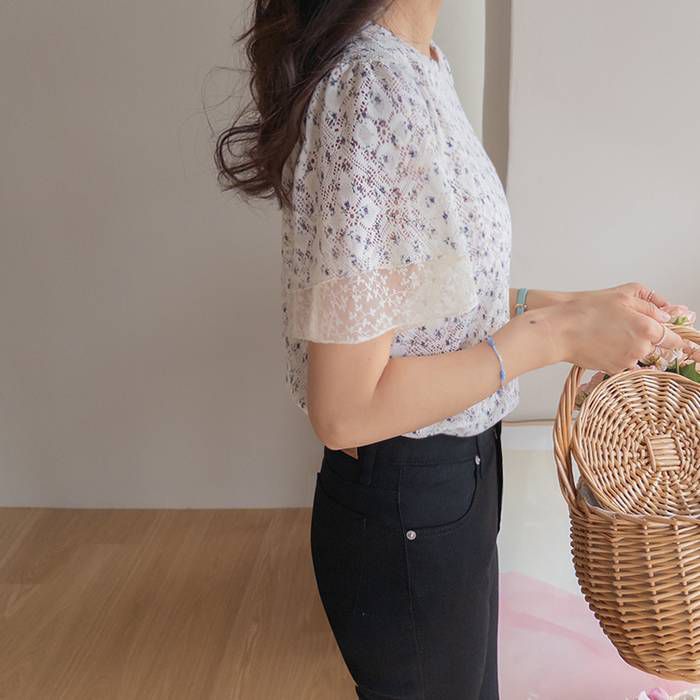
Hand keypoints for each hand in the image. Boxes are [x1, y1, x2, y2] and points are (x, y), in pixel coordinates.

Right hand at [550, 282, 692, 374]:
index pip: (674, 338)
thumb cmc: (586, 310)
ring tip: (609, 333)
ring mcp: (627, 361)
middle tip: (626, 327)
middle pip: (656, 347)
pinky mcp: (613, 370)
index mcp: (647, 327)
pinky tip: (603, 343)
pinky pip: (624, 363)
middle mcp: (641, 348)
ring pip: (639, 355)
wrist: (559, 331)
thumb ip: (652, 304)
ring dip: (632, 347)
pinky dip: (618, 355)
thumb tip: (668, 315)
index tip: (685, 342)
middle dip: (647, 338)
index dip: (676, 337)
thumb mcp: (622, 295)